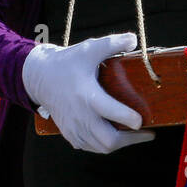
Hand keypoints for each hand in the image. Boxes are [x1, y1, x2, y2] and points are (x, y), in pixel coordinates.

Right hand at [21, 32, 153, 153]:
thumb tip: (134, 39)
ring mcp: (74, 127)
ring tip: (134, 135)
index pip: (111, 112)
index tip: (142, 120)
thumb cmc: (67, 62)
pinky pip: (90, 147)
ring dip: (120, 143)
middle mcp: (80, 115)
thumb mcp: (89, 48)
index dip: (129, 119)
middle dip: (131, 139)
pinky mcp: (69, 133)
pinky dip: (104, 145)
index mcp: (87, 95)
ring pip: (101, 147)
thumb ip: (112, 43)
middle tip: (146, 133)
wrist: (40, 77)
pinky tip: (114, 137)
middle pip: (109, 140)